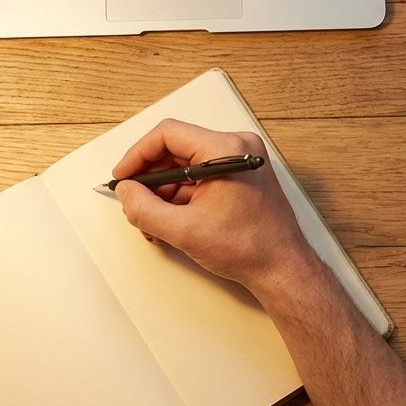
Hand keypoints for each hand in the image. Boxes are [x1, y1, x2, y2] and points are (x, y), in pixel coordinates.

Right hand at [112, 119, 317, 296]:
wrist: (282, 270)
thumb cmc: (250, 248)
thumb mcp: (183, 230)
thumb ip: (144, 209)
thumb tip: (126, 192)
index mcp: (226, 150)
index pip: (168, 135)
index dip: (138, 155)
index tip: (123, 176)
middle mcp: (236, 148)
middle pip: (176, 151)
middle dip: (150, 180)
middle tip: (134, 203)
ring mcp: (239, 163)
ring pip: (185, 168)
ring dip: (164, 195)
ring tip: (153, 224)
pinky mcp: (240, 178)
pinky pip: (200, 179)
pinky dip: (181, 199)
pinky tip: (170, 224)